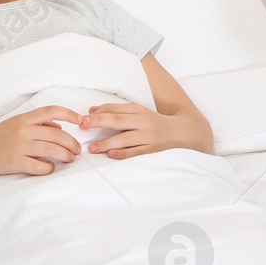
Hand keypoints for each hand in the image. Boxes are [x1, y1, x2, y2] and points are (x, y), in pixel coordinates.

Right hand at [0, 106, 82, 174]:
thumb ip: (37, 123)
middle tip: (77, 150)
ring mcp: (18, 146)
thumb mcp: (16, 124)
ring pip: (52, 149)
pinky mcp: (15, 162)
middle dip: (72, 143)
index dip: (69, 114)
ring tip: (69, 159)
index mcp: (24, 118)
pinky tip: (50, 167)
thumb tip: (59, 126)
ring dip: (65, 155)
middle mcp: (22, 129)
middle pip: (57, 134)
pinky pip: (40, 166)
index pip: (51, 111)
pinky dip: (49, 168)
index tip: (81, 120)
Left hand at [79, 103, 194, 159]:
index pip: (116, 109)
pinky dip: (123, 154)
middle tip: (83, 124)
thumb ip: (116, 111)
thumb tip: (92, 110)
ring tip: (92, 148)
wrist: (184, 133)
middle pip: (118, 120)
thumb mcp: (138, 113)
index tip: (82, 117)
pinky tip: (111, 155)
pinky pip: (136, 153)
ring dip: (107, 143)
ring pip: (125, 138)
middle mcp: (144, 122)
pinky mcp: (153, 150)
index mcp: (139, 110)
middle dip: (99, 122)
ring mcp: (149, 137)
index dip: (98, 112)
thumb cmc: (155, 123)